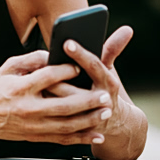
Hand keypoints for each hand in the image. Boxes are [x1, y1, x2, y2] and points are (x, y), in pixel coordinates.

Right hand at [0, 50, 114, 145]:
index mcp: (20, 88)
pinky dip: (81, 138)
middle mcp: (27, 108)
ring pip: (67, 125)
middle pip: (63, 105)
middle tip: (104, 95)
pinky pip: (62, 139)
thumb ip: (31, 59)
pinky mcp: (34, 136)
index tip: (79, 67)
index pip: (48, 77)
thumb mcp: (8, 68)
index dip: (66, 71)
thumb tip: (53, 55)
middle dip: (87, 100)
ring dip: (89, 120)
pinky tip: (95, 135)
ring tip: (105, 112)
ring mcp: (32, 125)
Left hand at [46, 25, 147, 158]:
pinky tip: (34, 98)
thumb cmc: (106, 88)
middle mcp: (100, 102)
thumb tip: (126, 29)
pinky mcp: (77, 130)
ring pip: (63, 107)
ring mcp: (89, 118)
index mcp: (108, 83)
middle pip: (73, 89)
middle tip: (39, 67)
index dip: (80, 54)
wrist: (116, 124)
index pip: (94, 66)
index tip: (66, 42)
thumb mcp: (109, 70)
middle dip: (56, 78)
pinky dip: (46, 110)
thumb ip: (112, 49)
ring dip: (47, 94)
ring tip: (32, 81)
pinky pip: (59, 120)